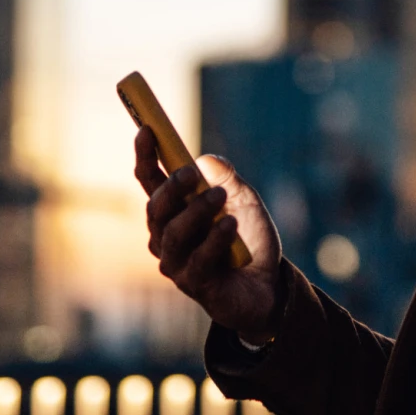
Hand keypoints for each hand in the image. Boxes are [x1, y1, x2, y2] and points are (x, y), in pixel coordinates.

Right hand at [133, 127, 284, 343]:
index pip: (150, 181)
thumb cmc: (249, 241)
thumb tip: (206, 160)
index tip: (147, 129)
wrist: (269, 285)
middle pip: (155, 208)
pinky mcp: (195, 284)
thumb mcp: (245, 201)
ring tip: (220, 197)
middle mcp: (166, 236)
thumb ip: (227, 180)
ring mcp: (177, 263)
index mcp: (173, 211)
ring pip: (172, 233)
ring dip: (195, 211)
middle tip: (191, 173)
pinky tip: (231, 225)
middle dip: (171, 187)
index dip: (146, 156)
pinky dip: (214, 239)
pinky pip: (198, 259)